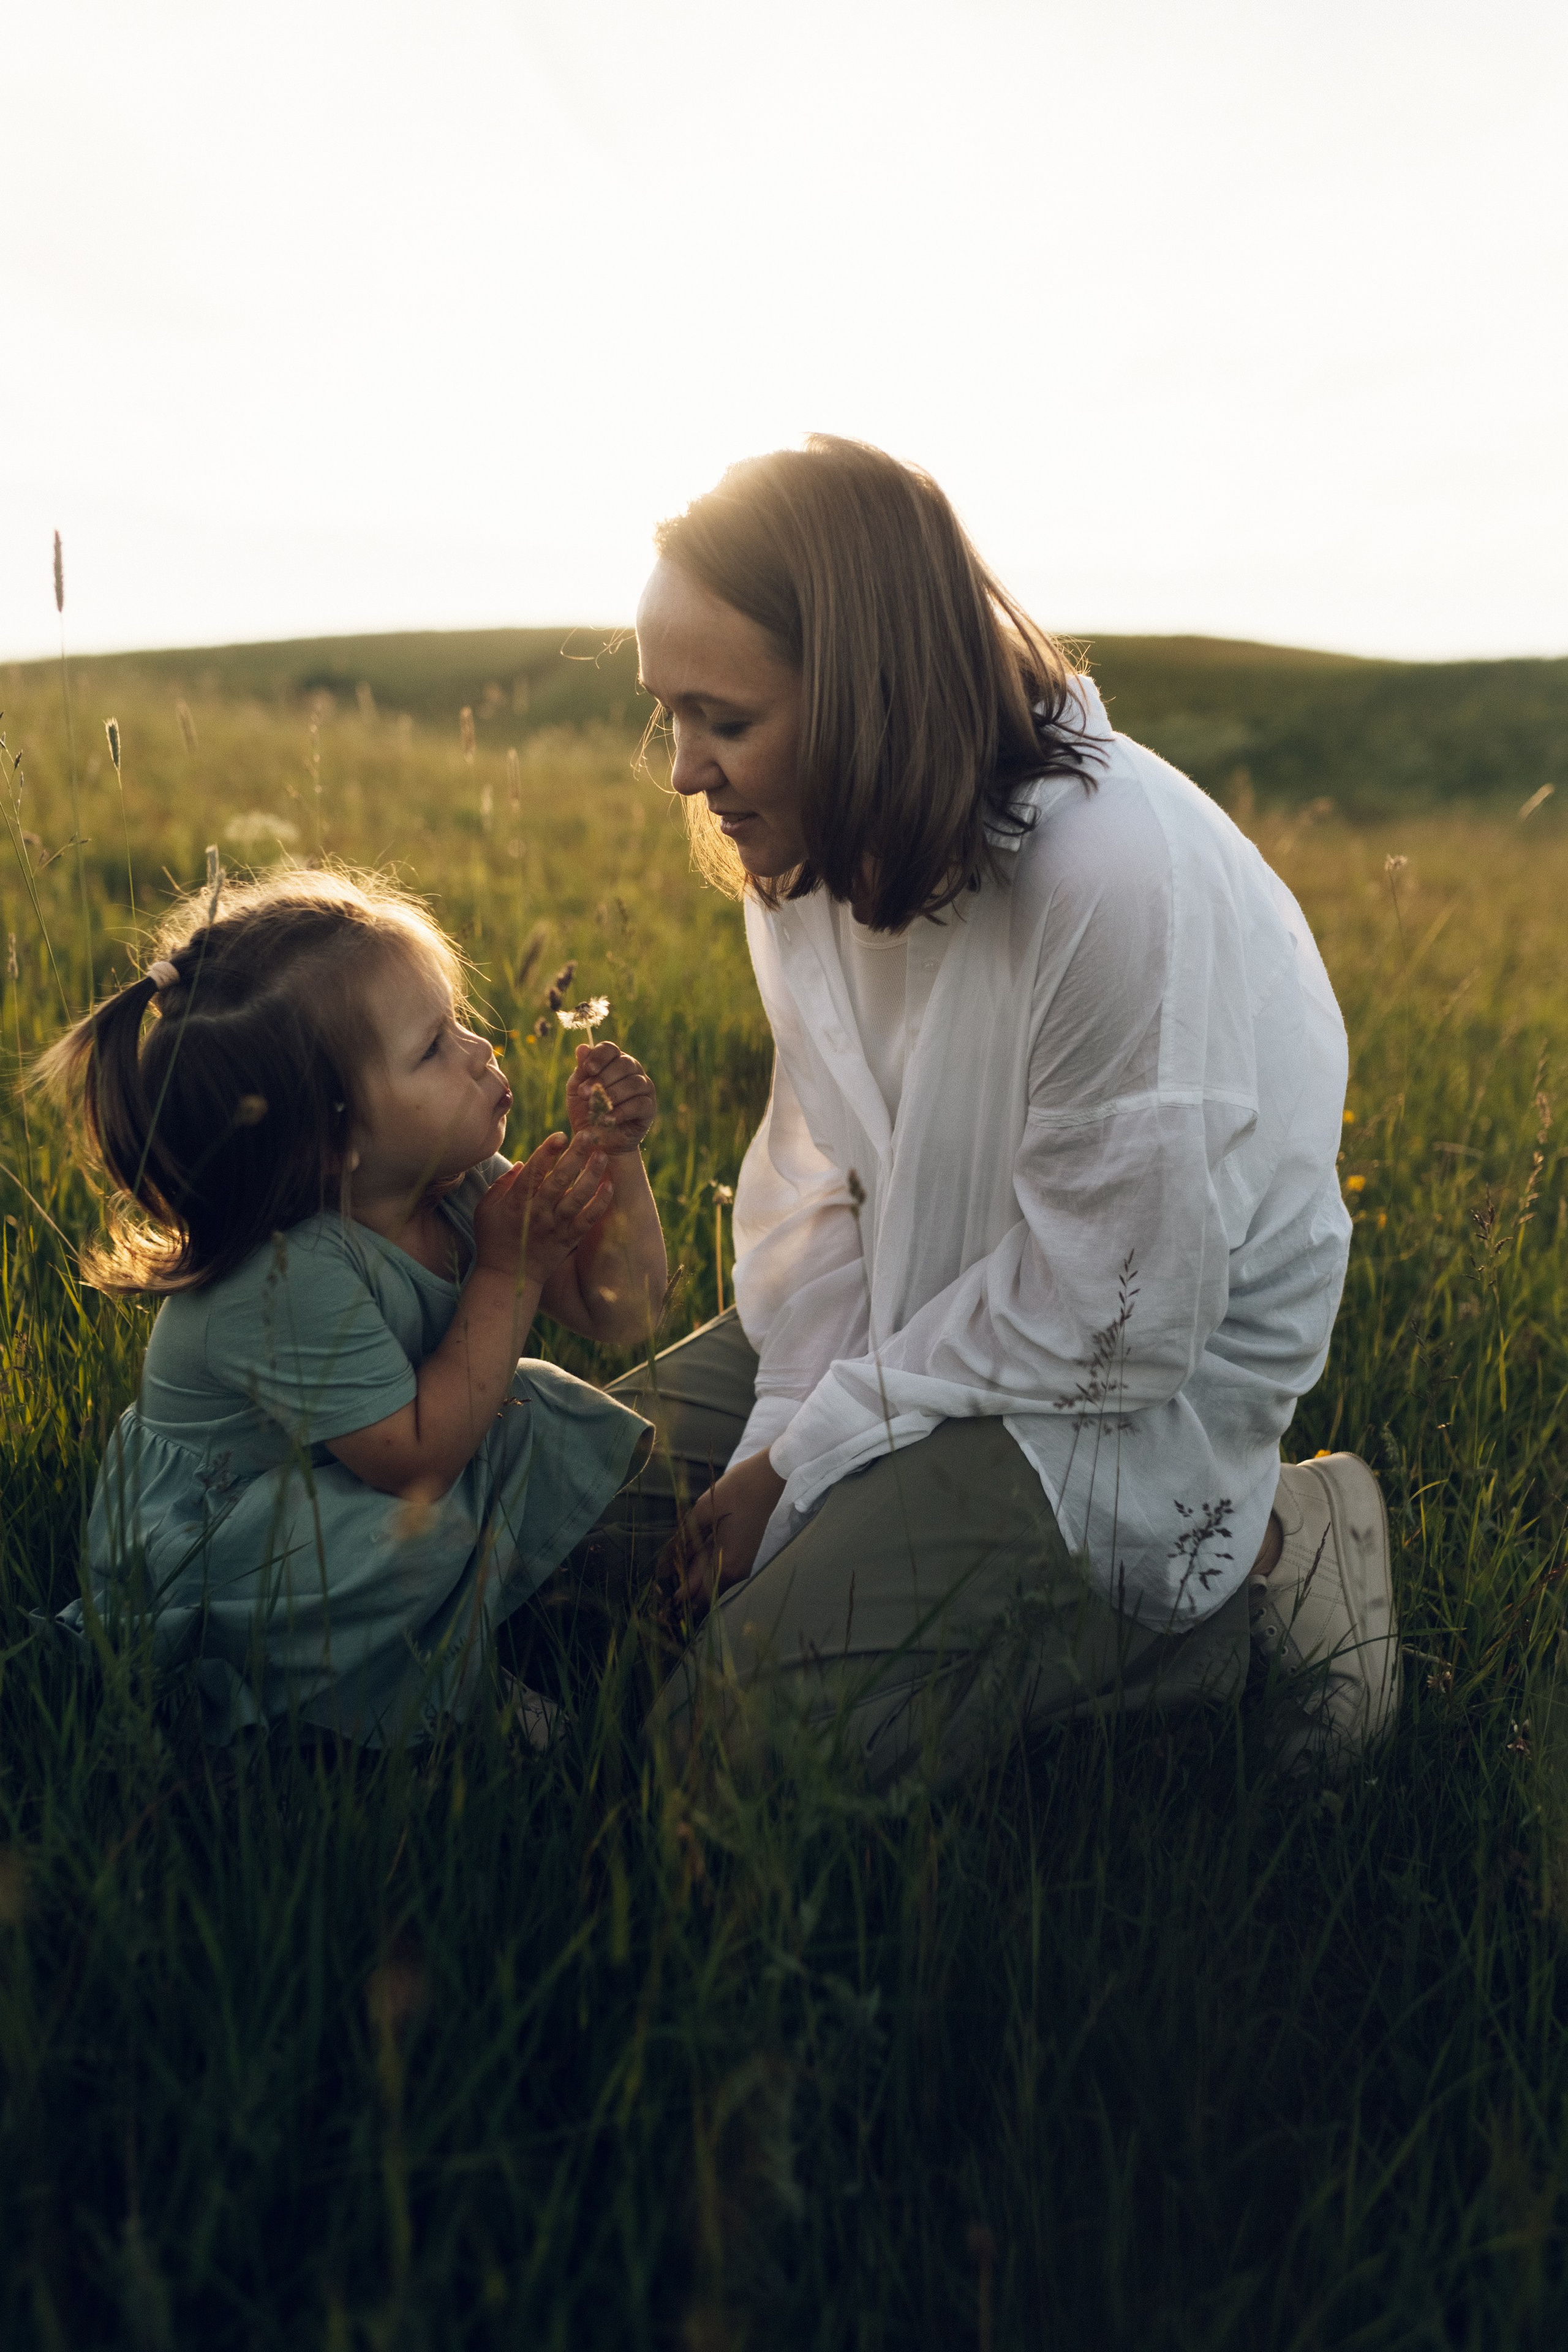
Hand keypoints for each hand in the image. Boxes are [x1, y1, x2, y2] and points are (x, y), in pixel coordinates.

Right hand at [473, 1131, 610, 1286]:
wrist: (507, 1278)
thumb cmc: (492, 1239)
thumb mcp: (486, 1209)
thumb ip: (501, 1184)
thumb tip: (521, 1164)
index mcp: (516, 1204)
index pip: (533, 1172)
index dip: (546, 1152)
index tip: (560, 1134)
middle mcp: (537, 1214)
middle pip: (559, 1180)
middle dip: (575, 1155)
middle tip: (589, 1134)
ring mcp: (555, 1228)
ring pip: (577, 1198)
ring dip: (591, 1175)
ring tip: (602, 1155)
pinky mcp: (568, 1240)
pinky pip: (588, 1220)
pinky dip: (600, 1203)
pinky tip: (609, 1186)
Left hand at [565, 1040, 657, 1156]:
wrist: (597, 1141)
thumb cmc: (586, 1112)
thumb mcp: (577, 1091)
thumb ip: (581, 1071)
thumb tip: (582, 1047)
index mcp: (613, 1061)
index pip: (610, 1049)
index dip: (599, 1057)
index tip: (588, 1070)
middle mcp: (632, 1070)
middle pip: (624, 1064)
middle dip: (603, 1079)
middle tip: (585, 1094)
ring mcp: (644, 1087)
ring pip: (633, 1083)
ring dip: (612, 1095)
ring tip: (596, 1109)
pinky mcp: (650, 1107)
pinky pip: (639, 1104)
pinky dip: (622, 1111)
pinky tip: (608, 1119)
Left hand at [658, 1449, 787, 1614]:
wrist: (767, 1477)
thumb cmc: (736, 1491)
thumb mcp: (703, 1512)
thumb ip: (684, 1540)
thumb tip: (665, 1565)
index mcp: (727, 1563)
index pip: (699, 1595)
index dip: (678, 1599)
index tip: (659, 1600)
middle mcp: (737, 1570)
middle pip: (705, 1593)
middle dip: (684, 1593)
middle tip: (661, 1592)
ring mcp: (742, 1564)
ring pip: (711, 1582)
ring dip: (692, 1580)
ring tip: (669, 1574)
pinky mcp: (742, 1555)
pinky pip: (718, 1570)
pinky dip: (702, 1568)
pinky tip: (688, 1559)